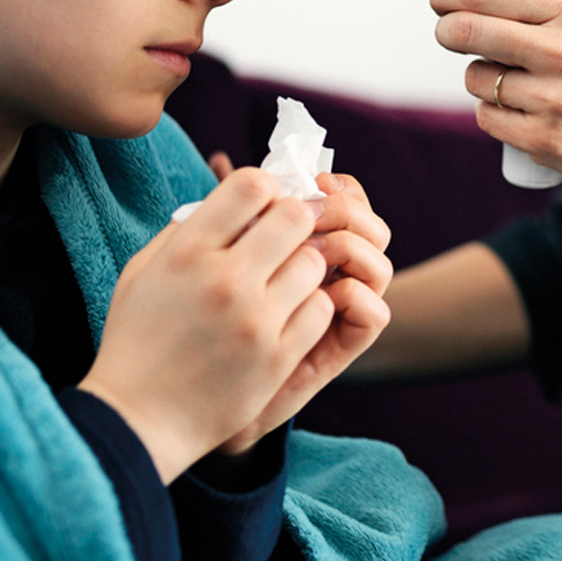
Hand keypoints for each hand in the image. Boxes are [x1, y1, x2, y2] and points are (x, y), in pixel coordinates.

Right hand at [79, 167, 346, 482]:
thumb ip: (186, 230)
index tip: (264, 207)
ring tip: (287, 281)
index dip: (267, 188)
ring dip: (307, 266)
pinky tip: (290, 315)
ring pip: (316, 262)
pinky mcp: (277, 356)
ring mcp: (254, 319)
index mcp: (186, 251)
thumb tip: (229, 198)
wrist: (137, 420)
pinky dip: (312, 307)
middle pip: (295, 217)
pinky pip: (321, 309)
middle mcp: (223, 279)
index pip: (251, 184)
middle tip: (291, 238)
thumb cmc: (137, 341)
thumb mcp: (143, 272)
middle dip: (298, 222)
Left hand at [215, 171, 392, 455]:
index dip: (335, 184)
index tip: (311, 179)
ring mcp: (337, 311)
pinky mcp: (340, 348)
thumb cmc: (189, 326)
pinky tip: (324, 294)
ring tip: (318, 251)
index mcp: (300, 248)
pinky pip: (375, 313)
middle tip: (315, 211)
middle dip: (347, 208)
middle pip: (369, 223)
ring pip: (380, 262)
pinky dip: (356, 296)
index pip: (342, 200)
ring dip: (355, 246)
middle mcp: (328, 275)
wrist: (181, 401)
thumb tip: (220, 159)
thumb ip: (220, 216)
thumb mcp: (202, 260)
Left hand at [429, 0, 561, 199]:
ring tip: (516, 80)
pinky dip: (495, 114)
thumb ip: (541, 9)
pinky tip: (525, 110)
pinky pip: (486, 117)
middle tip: (448, 31)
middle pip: (466, 30)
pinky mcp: (543, 138)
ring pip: (474, 77)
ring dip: (481, 78)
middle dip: (447, 29)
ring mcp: (553, 98)